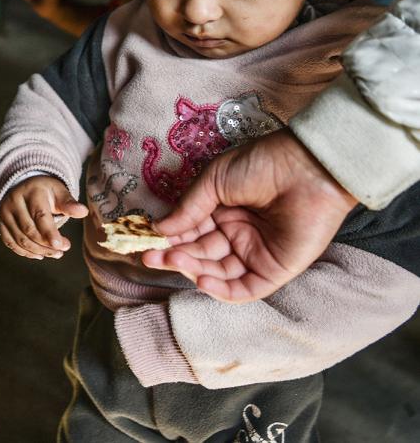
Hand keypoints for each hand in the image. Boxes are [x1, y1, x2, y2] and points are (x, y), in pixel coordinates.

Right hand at [0, 176, 87, 259]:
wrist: (22, 187)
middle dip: (47, 244)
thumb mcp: (58, 192)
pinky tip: (39, 255)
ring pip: (20, 239)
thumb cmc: (45, 191)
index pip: (39, 216)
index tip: (62, 245)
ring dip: (38, 251)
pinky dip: (25, 252)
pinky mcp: (0, 224)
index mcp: (31, 192)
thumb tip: (83, 212)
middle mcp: (14, 202)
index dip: (50, 233)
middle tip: (63, 250)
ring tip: (55, 254)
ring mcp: (4, 213)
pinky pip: (11, 243)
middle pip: (29, 230)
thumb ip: (69, 203)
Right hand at [142, 129, 357, 302]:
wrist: (309, 168)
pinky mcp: (276, 269)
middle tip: (150, 258)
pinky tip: (201, 279)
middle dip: (174, 256)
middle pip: (200, 254)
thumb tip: (159, 229)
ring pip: (217, 272)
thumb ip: (189, 208)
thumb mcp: (215, 180)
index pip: (190, 232)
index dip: (168, 239)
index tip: (145, 243)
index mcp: (224, 211)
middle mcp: (238, 234)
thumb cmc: (263, 164)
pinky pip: (245, 288)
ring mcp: (256, 253)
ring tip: (172, 261)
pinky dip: (222, 290)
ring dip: (192, 269)